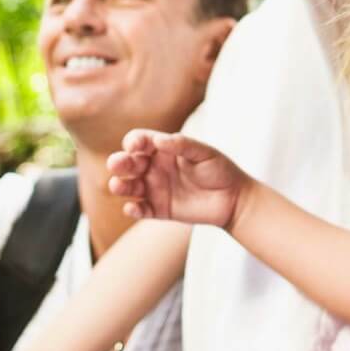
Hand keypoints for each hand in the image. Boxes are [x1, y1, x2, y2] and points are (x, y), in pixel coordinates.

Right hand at [106, 130, 250, 229]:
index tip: (134, 146)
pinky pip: (141, 210)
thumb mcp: (204, 152)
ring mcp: (155, 189)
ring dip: (120, 186)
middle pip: (129, 163)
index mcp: (163, 149)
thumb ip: (182, 144)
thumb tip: (158, 140)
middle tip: (116, 164)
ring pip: (130, 186)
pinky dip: (133, 209)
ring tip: (116, 185)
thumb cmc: (219, 169)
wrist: (233, 199)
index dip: (134, 142)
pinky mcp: (159, 210)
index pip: (140, 141)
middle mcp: (154, 167)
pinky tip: (132, 208)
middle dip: (120, 162)